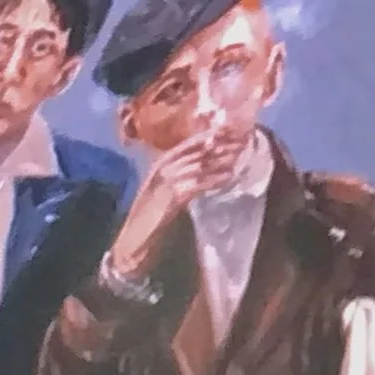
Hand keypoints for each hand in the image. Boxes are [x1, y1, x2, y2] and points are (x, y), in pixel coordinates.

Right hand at [108, 134, 227, 278]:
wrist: (132, 244)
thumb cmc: (149, 221)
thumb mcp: (165, 193)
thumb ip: (181, 178)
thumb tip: (206, 167)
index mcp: (158, 165)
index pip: (188, 144)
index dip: (210, 135)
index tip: (231, 130)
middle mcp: (161, 169)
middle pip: (196, 151)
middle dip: (221, 143)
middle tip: (242, 139)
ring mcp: (164, 183)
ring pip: (198, 165)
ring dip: (221, 159)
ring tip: (240, 154)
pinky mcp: (171, 198)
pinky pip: (197, 185)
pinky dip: (213, 180)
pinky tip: (228, 177)